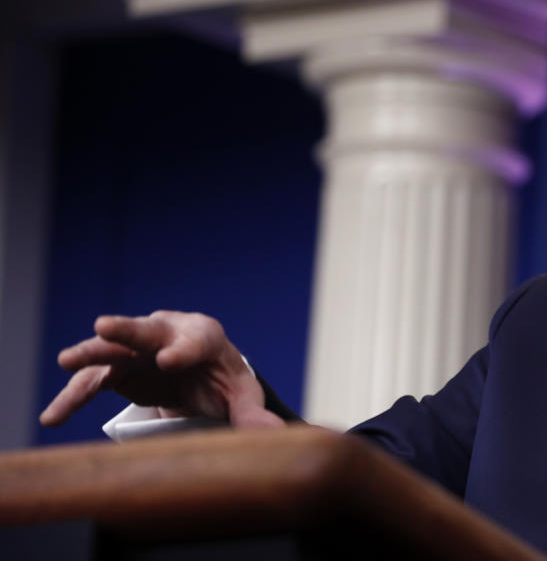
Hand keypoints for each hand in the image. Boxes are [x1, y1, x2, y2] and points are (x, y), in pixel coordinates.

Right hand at [39, 311, 283, 428]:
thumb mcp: (241, 396)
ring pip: (113, 352)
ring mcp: (139, 350)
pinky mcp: (120, 370)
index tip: (170, 360)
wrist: (200, 379)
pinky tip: (53, 416)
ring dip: (90, 356)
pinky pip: (95, 382)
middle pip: (147, 332)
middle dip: (127, 331)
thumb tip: (277, 434)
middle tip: (104, 327)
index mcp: (204, 335)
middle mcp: (167, 334)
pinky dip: (74, 398)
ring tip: (67, 361)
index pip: (196, 341)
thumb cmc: (224, 381)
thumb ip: (253, 414)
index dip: (184, 349)